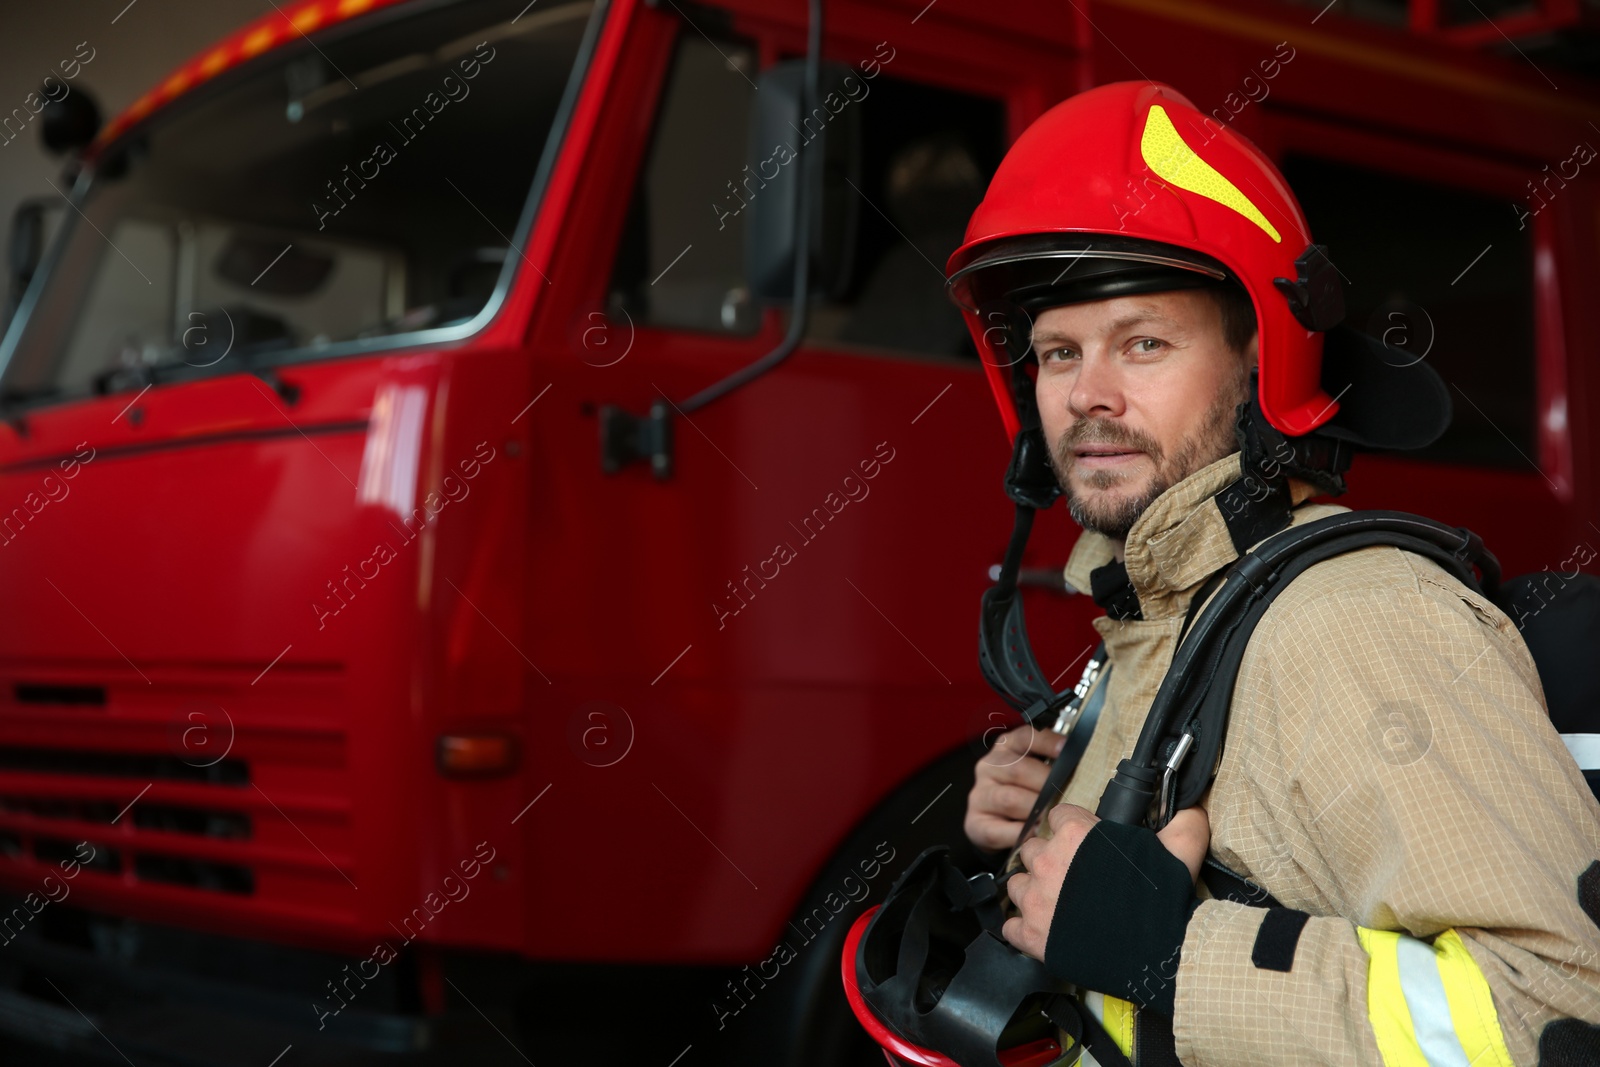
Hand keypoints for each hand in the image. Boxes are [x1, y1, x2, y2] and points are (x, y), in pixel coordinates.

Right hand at [964, 724, 1064, 851]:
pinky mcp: (976, 822)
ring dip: (1035, 810)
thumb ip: (1054, 766)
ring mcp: (980, 795)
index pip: (1025, 737)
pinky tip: (1034, 835)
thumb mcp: (1037, 773)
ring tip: (1053, 818)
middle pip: (1018, 769)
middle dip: (1046, 784)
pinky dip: (1020, 833)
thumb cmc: (1027, 794)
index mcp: (1007, 747)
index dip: (1046, 742)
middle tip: (1066, 795)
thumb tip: (1086, 768)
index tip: (1066, 749)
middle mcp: (989, 767)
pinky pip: (999, 829)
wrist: (999, 825)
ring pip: (1009, 799)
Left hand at [1002, 805, 1209, 960]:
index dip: (1071, 829)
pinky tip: (1042, 929)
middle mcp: (1049, 862)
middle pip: (1032, 849)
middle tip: (1070, 876)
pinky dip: (1023, 928)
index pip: (1059, 816)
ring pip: (1018, 884)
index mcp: (1076, 835)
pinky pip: (1011, 926)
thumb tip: (1190, 810)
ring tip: (1055, 902)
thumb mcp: (1179, 852)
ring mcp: (1036, 900)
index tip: (1080, 842)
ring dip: (1033, 891)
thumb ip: (1182, 825)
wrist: (1159, 955)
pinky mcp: (1032, 935)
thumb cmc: (1162, 904)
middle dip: (1048, 860)